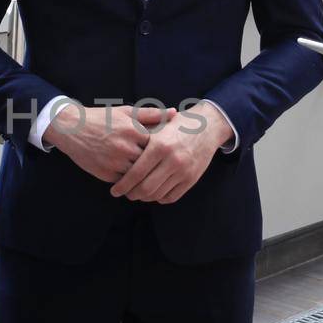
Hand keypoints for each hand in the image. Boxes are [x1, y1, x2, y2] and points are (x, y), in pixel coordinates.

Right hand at [45, 102, 176, 183]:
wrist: (71, 128)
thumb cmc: (102, 119)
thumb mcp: (126, 112)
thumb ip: (151, 114)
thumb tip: (174, 113)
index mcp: (133, 131)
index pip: (158, 146)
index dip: (164, 150)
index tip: (168, 152)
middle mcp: (125, 147)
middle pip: (150, 162)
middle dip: (156, 165)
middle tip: (164, 168)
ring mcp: (115, 162)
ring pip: (139, 175)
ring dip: (145, 176)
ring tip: (153, 176)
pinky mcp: (106, 174)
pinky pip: (125, 182)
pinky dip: (131, 182)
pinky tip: (136, 180)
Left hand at [109, 101, 232, 203]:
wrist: (208, 126)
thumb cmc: (177, 124)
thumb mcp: (157, 126)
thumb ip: (139, 138)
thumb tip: (117, 153)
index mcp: (159, 146)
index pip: (136, 173)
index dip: (123, 185)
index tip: (114, 190)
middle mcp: (172, 160)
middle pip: (146, 188)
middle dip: (131, 194)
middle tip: (124, 194)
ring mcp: (184, 171)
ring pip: (158, 194)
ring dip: (144, 197)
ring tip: (137, 193)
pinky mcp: (192, 179)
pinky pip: (172, 197)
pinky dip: (160, 198)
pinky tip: (153, 193)